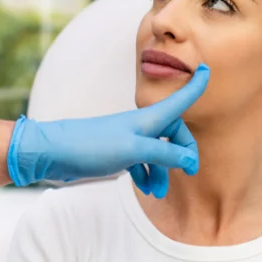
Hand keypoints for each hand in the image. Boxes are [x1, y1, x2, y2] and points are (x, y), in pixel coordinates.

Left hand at [8, 64, 209, 196]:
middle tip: (190, 172)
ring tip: (159, 191)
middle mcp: (140, 126)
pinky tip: (145, 189)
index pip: (179, 100)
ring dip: (163, 171)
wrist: (53, 153)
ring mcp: (128, 139)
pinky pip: (141, 163)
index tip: (207, 70)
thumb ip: (164, 154)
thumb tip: (190, 160)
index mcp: (147, 119)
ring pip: (157, 152)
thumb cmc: (92, 146)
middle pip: (173, 133)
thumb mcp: (134, 151)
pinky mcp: (116, 153)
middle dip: (182, 152)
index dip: (195, 86)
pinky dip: (146, 175)